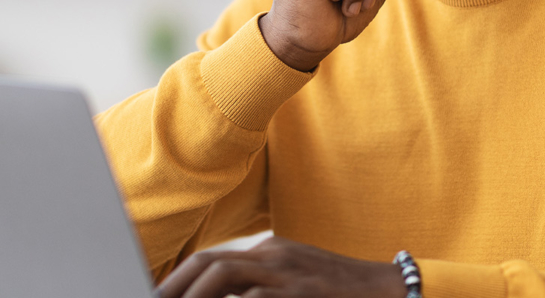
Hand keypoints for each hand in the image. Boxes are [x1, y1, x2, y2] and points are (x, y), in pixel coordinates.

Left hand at [157, 236, 405, 297]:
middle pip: (209, 263)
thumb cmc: (336, 292)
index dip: (179, 279)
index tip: (158, 295)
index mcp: (268, 251)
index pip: (211, 259)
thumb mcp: (293, 282)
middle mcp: (272, 255)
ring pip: (224, 276)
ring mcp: (286, 272)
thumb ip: (259, 287)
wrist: (387, 290)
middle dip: (175, 286)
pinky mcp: (300, 292)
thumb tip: (222, 295)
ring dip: (194, 296)